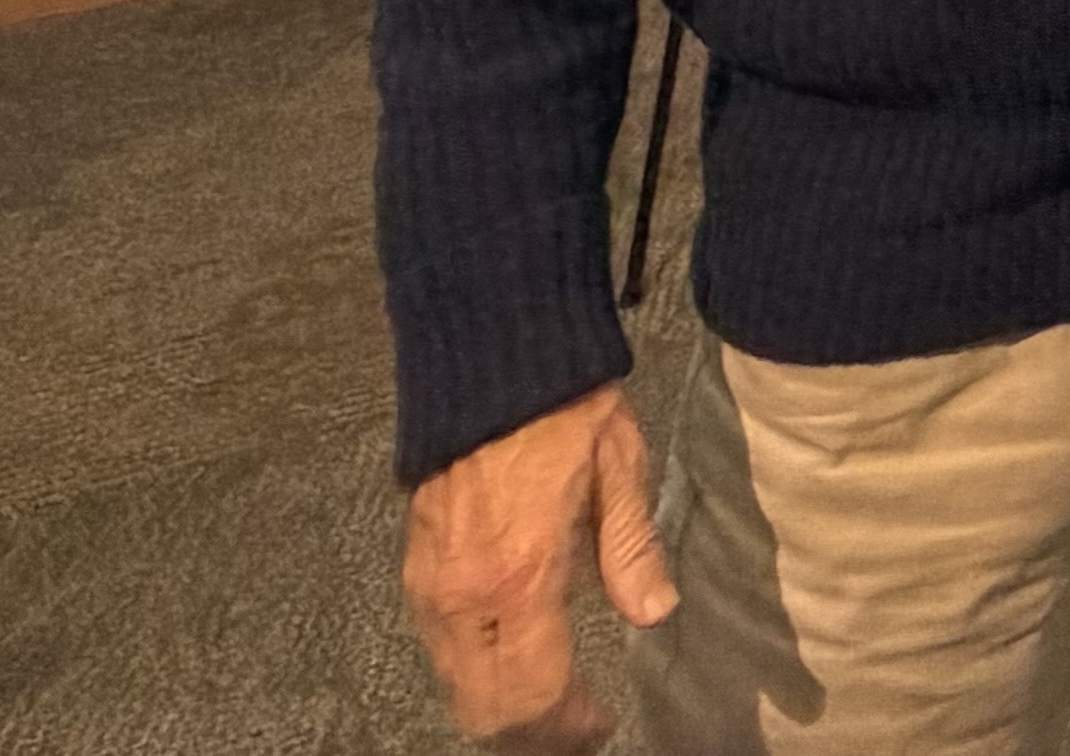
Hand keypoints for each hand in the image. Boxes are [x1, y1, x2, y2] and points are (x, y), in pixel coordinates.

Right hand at [397, 377, 670, 752]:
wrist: (489, 352)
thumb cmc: (565, 406)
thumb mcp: (619, 469)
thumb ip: (632, 551)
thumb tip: (655, 614)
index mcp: (520, 577)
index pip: (535, 691)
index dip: (568, 724)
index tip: (599, 725)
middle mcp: (464, 595)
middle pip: (484, 705)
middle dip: (530, 728)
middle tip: (574, 720)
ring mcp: (430, 582)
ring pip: (454, 682)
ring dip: (499, 701)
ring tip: (549, 693)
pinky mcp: (414, 564)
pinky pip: (437, 645)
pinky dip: (471, 666)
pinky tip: (510, 649)